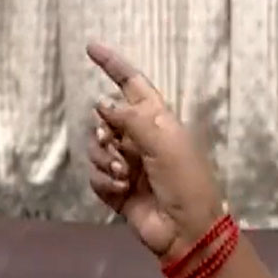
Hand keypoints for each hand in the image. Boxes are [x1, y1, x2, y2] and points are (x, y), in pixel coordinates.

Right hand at [85, 42, 224, 259]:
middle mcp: (141, 138)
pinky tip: (121, 191)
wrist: (185, 230)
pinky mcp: (115, 188)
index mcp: (159, 121)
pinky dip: (104, 181)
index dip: (114, 66)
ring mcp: (128, 163)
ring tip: (126, 176)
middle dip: (105, 132)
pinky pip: (94, 175)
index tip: (91, 47)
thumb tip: (103, 103)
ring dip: (106, 160)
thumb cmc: (186, 182)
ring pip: (96, 148)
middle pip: (104, 119)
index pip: (133, 85)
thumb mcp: (165, 143)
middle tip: (120, 148)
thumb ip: (132, 119)